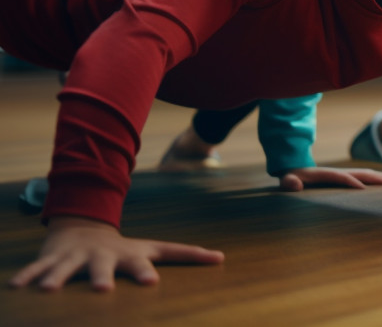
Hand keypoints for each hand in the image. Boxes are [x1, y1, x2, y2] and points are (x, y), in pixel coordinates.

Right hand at [9, 217, 223, 290]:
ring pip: (65, 269)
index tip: (151, 284)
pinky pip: (37, 270)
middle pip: (102, 268)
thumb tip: (222, 257)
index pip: (140, 265)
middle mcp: (101, 257)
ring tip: (49, 291)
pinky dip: (27, 278)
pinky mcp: (52, 260)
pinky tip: (16, 288)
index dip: (145, 273)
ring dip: (57, 279)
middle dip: (101, 277)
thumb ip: (186, 254)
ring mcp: (75, 258)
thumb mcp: (154, 249)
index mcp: (128, 256)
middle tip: (100, 289)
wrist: (84, 230)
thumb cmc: (126, 248)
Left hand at [278, 167, 381, 191]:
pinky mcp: (351, 179)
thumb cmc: (292, 179)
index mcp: (327, 175)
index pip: (342, 178)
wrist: (297, 170)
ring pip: (371, 175)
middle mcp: (342, 172)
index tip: (364, 190)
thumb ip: (289, 182)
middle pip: (365, 174)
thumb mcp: (287, 181)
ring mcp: (348, 175)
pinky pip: (370, 180)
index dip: (352, 182)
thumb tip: (295, 184)